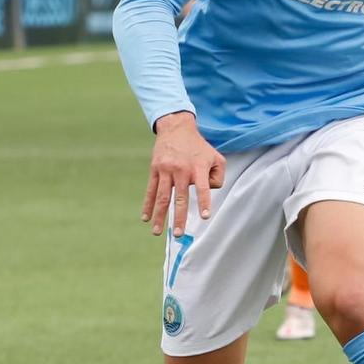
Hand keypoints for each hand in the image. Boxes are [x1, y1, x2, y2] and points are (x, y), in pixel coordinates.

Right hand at [141, 112, 223, 236]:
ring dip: (159, 216)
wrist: (176, 128)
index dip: (204, 202)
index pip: (203, 188)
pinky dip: (148, 205)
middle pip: (179, 198)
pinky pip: (150, 190)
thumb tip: (209, 192)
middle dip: (179, 217)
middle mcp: (181, 170)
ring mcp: (166, 170)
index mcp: (198, 167)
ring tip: (157, 232)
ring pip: (162, 197)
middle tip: (179, 234)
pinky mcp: (155, 170)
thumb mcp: (216, 157)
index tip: (205, 216)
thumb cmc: (199, 147)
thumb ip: (218, 176)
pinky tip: (145, 218)